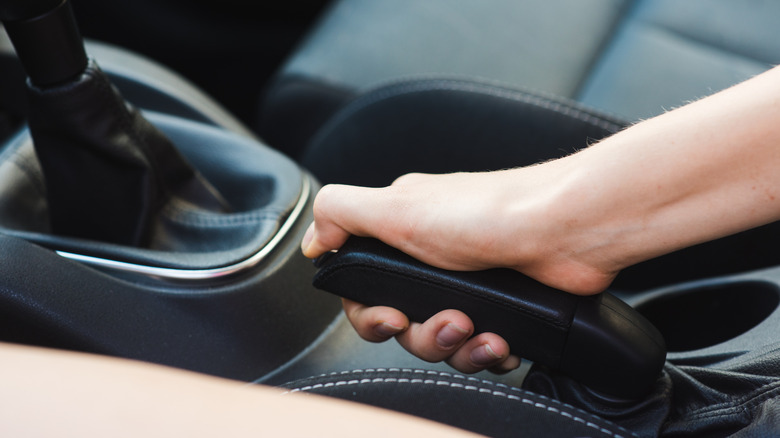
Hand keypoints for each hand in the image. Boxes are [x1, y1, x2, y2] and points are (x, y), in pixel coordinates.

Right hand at [301, 171, 612, 373]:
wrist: (568, 229)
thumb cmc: (490, 213)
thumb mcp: (399, 207)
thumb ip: (343, 214)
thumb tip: (312, 239)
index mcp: (403, 231)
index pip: (365, 287)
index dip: (369, 313)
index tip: (389, 317)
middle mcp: (432, 257)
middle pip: (404, 322)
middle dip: (422, 335)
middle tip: (450, 323)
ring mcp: (469, 282)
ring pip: (442, 339)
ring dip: (458, 347)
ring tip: (481, 333)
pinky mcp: (502, 304)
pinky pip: (480, 346)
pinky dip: (488, 351)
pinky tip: (502, 341)